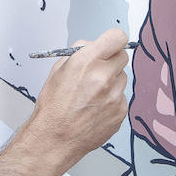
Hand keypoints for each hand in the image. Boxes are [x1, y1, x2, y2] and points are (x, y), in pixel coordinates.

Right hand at [30, 29, 129, 162]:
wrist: (55, 138)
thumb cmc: (53, 107)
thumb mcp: (58, 70)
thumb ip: (78, 53)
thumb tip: (92, 45)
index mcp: (86, 62)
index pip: (117, 37)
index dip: (113, 40)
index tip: (110, 45)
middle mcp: (103, 76)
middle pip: (122, 56)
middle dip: (111, 61)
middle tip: (98, 71)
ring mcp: (114, 95)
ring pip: (122, 78)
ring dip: (112, 81)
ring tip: (92, 94)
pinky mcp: (120, 110)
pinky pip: (121, 96)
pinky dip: (112, 99)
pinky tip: (96, 107)